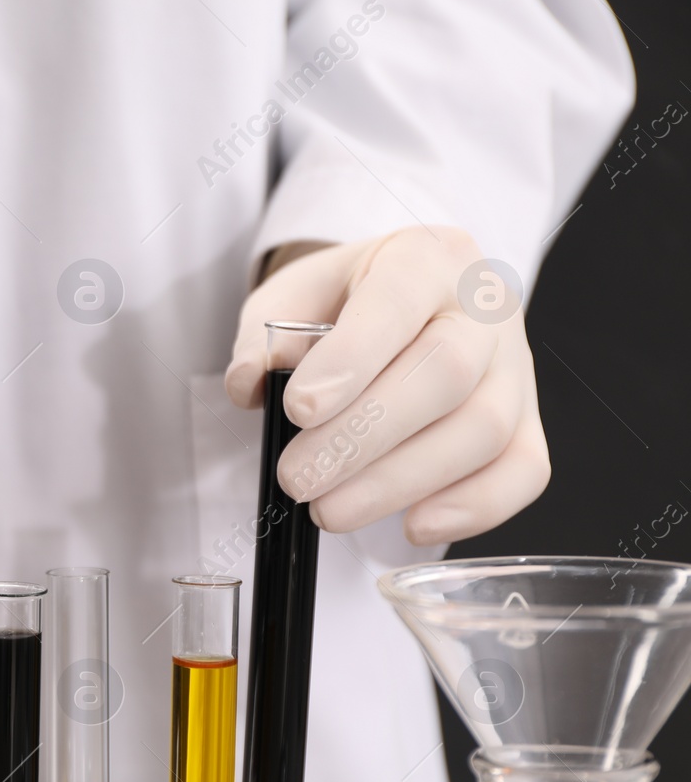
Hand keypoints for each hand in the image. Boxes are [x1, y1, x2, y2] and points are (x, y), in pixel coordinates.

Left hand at [224, 226, 548, 545]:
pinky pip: (524, 469)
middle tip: (298, 479)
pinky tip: (412, 525)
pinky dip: (473, 507)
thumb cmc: (342, 303)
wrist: (400, 302)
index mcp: (425, 257)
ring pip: (484, 429)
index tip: (298, 409)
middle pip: (445, 372)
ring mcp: (515, 365)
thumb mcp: (290, 297)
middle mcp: (484, 306)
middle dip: (364, 438)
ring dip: (400, 482)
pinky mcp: (529, 419)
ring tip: (329, 511)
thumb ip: (264, 337)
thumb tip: (252, 384)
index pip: (397, 300)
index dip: (351, 360)